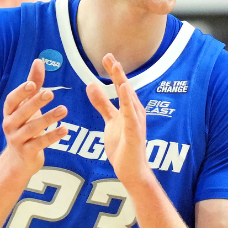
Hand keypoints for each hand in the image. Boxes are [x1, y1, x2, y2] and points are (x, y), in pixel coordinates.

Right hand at [0, 58, 67, 177]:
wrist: (18, 161)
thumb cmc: (24, 128)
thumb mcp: (27, 106)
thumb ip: (33, 84)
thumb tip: (38, 61)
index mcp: (9, 113)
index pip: (11, 101)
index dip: (21, 93)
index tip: (33, 85)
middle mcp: (10, 125)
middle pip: (22, 113)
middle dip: (35, 103)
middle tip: (50, 93)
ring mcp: (17, 140)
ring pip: (32, 128)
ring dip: (48, 118)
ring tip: (64, 109)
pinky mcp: (27, 153)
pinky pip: (39, 144)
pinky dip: (52, 137)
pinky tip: (65, 129)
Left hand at [85, 53, 150, 186]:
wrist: (131, 171)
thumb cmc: (123, 147)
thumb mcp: (110, 121)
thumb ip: (102, 104)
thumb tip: (91, 86)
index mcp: (128, 109)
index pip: (120, 86)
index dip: (114, 71)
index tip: (106, 56)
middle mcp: (134, 113)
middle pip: (125, 88)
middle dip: (117, 72)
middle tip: (108, 55)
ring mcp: (136, 122)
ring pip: (128, 99)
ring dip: (122, 82)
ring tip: (115, 67)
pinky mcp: (134, 133)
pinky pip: (130, 115)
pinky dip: (127, 102)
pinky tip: (123, 90)